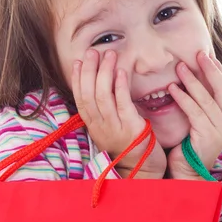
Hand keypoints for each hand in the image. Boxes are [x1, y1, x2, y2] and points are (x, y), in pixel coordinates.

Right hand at [72, 48, 166, 177]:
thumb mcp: (111, 128)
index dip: (77, 79)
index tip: (77, 61)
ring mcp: (115, 128)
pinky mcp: (132, 128)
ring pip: (102, 96)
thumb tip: (102, 85)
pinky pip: (122, 104)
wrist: (144, 170)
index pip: (80, 99)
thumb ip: (106, 110)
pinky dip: (120, 86)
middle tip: (92, 51)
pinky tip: (121, 71)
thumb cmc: (130, 146)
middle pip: (89, 94)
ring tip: (109, 55)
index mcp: (94, 126)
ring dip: (105, 72)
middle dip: (89, 70)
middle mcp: (100, 127)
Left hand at [166, 51, 221, 179]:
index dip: (217, 72)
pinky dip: (184, 98)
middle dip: (210, 70)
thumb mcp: (196, 123)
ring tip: (180, 67)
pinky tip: (172, 89)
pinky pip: (195, 112)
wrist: (185, 175)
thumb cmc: (187, 148)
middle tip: (199, 53)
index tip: (207, 56)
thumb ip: (198, 106)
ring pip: (207, 100)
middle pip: (221, 90)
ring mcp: (221, 131)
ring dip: (192, 81)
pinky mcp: (208, 137)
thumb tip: (190, 81)